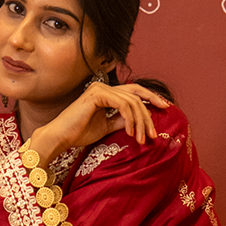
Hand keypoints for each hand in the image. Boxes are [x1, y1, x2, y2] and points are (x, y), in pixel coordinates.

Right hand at [27, 82, 169, 163]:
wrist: (60, 137)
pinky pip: (123, 105)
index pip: (134, 92)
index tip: (165, 108)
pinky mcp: (97, 95)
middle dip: (150, 113)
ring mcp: (100, 89)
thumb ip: (121, 120)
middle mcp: (104, 86)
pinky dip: (130, 119)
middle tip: (155, 133)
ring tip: (142, 139)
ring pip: (132, 101)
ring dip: (141, 121)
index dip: (151, 98)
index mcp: (106, 93)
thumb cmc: (78, 133)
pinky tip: (131, 133)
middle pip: (136, 95)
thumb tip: (138, 120)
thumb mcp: (106, 127)